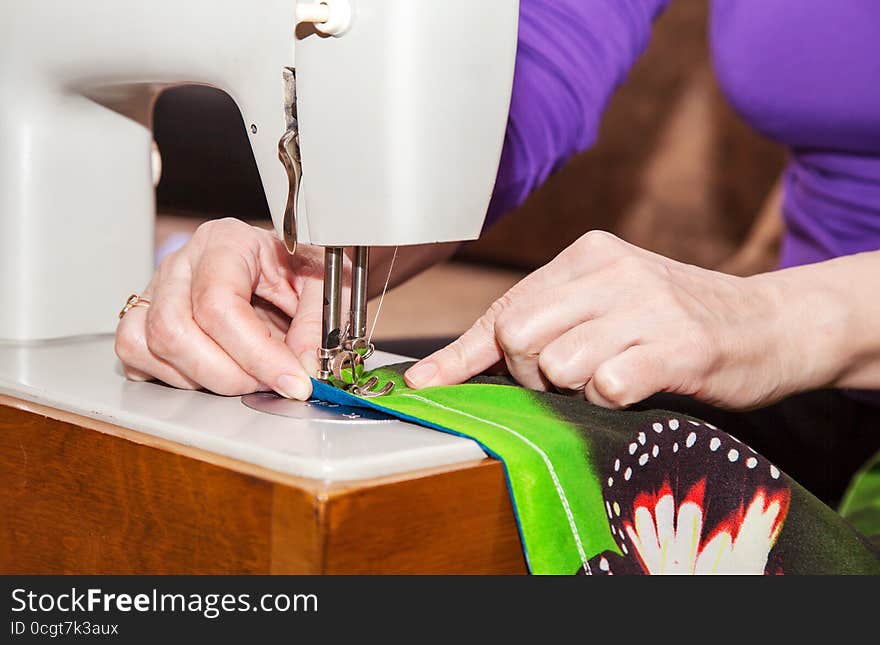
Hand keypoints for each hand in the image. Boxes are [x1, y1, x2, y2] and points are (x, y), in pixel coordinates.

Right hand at [115, 218, 329, 398]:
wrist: (290, 265)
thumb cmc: (302, 269)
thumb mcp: (327, 286)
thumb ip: (317, 325)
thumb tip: (302, 369)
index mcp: (227, 242)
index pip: (219, 304)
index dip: (257, 354)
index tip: (292, 380)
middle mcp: (184, 262)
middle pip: (174, 329)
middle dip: (227, 375)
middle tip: (268, 383)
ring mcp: (157, 289)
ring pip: (148, 345)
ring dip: (202, 379)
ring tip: (247, 376)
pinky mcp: (144, 316)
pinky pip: (134, 355)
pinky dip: (174, 377)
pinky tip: (214, 372)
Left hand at [404, 230, 810, 409]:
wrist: (770, 324)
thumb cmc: (672, 322)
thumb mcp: (603, 305)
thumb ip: (536, 324)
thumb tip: (449, 367)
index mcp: (586, 255)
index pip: (502, 310)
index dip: (461, 356)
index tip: (424, 385)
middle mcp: (612, 270)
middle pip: (518, 337)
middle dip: (530, 373)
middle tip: (571, 376)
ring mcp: (647, 305)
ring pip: (558, 365)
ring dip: (577, 388)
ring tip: (614, 374)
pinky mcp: (679, 345)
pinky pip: (608, 387)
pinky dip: (614, 399)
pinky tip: (638, 384)